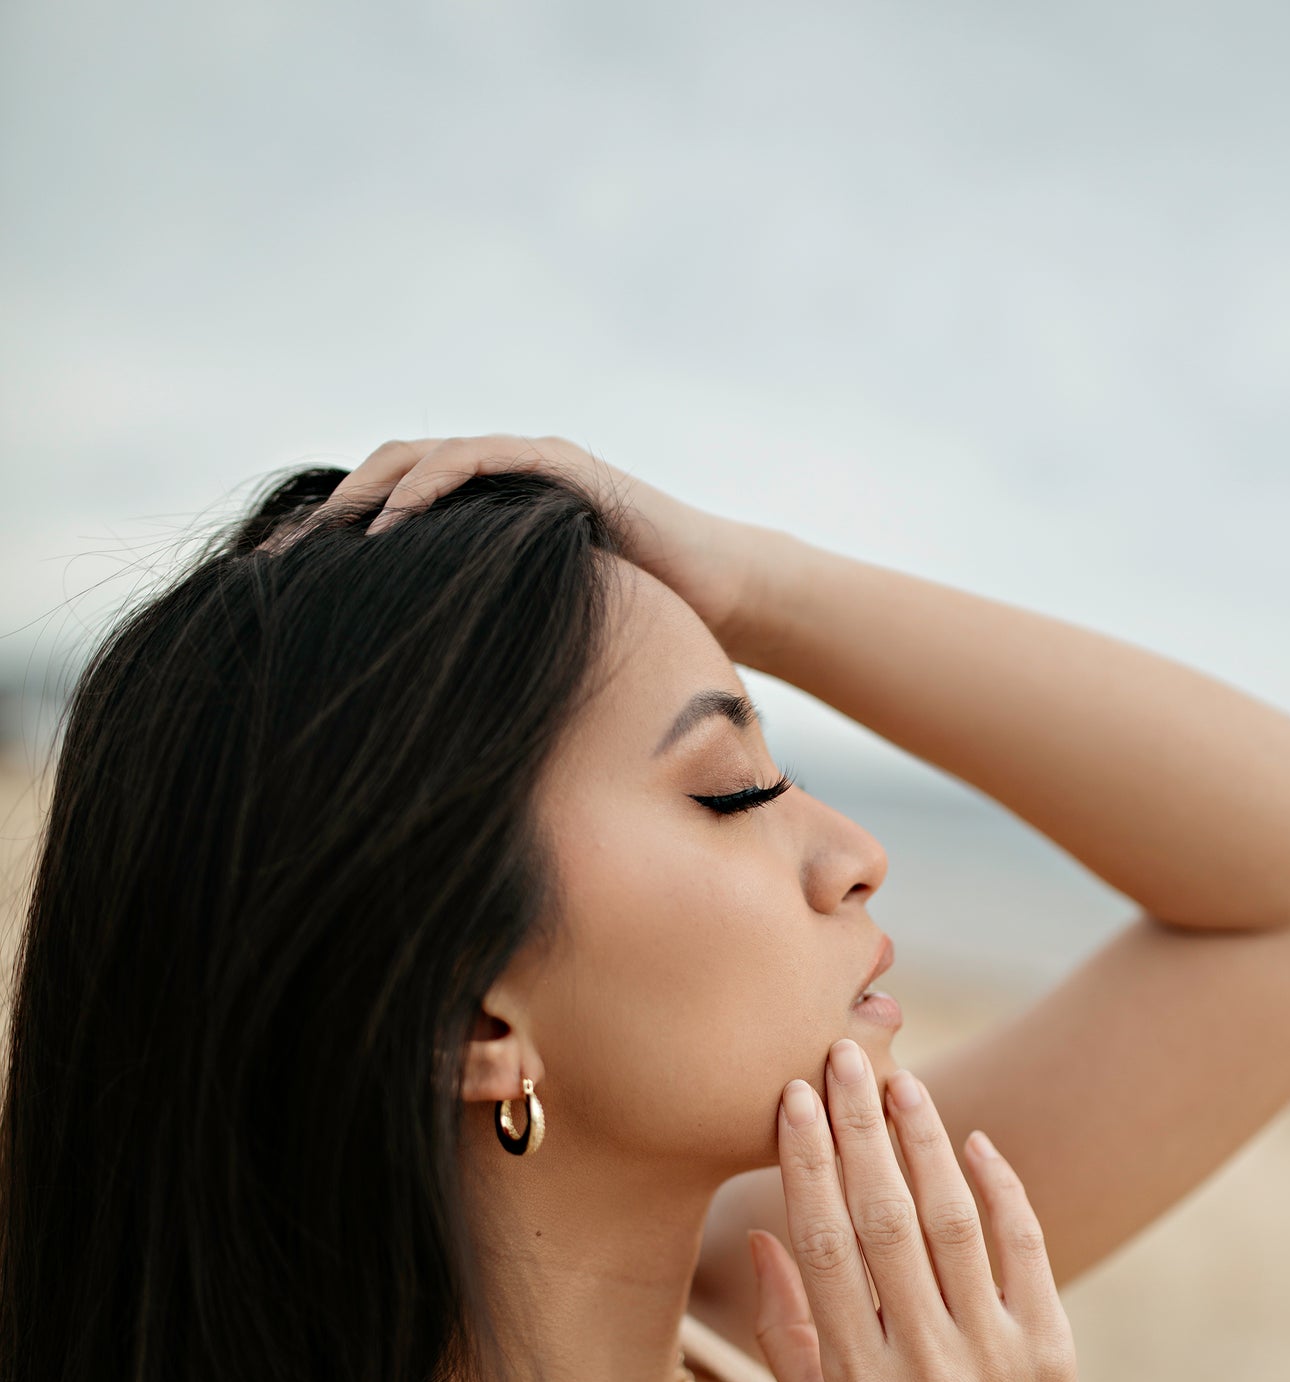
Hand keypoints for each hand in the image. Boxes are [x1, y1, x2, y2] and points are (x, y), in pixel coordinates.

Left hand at [316, 433, 771, 653]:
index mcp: (478, 519)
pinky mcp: (563, 467)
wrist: (721, 594)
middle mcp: (494, 480)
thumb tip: (418, 720)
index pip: (384, 515)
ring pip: (420, 458)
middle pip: (383, 477)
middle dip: (326, 518)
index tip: (273, 589)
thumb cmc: (634, 625)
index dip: (328, 545)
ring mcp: (527, 465)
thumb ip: (482, 649)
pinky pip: (481, 460)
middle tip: (273, 564)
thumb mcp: (535, 638)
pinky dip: (431, 485)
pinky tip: (394, 523)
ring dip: (364, 494)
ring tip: (320, 541)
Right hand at [750, 1043, 1099, 1381]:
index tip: (793, 1097)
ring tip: (902, 1080)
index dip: (806, 1162)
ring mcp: (993, 1357)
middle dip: (859, 1126)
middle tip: (842, 1055)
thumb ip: (785, 1331)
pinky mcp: (1052, 1350)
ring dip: (925, 1139)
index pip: (822, 1246)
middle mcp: (921, 1367)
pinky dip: (999, 1186)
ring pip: (952, 1221)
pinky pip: (1023, 1247)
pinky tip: (973, 1139)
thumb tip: (763, 1235)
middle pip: (883, 1218)